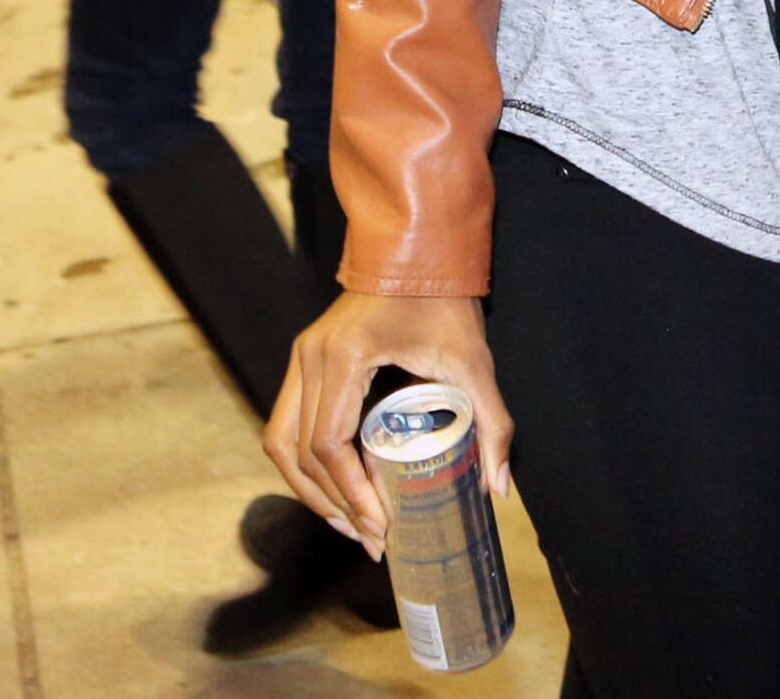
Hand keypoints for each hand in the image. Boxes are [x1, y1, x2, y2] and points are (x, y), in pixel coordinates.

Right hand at [265, 290, 510, 557]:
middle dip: (328, 502)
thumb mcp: (472, 360)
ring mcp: (301, 356)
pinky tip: (335, 485)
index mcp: (343, 359)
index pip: (329, 444)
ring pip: (281, 440)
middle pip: (295, 452)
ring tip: (347, 522)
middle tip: (366, 537)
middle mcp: (310, 358)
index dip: (349, 494)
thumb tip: (499, 486)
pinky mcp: (306, 358)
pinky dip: (305, 460)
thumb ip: (491, 422)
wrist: (418, 242)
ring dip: (309, 487)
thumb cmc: (444, 298)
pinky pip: (289, 421)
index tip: (378, 526)